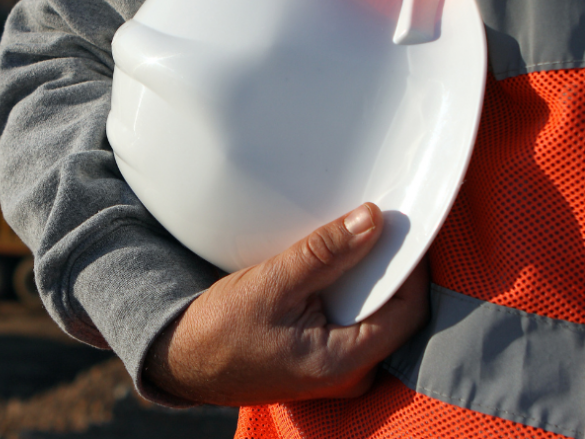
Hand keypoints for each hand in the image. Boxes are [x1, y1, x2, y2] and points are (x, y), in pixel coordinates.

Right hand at [143, 203, 428, 405]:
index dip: (409, 265)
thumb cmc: (221, 330)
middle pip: (394, 311)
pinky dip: (344, 291)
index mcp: (344, 362)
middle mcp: (350, 373)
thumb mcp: (273, 283)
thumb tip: (372, 220)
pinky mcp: (323, 358)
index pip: (407, 309)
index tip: (398, 226)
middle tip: (370, 226)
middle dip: (384, 267)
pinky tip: (326, 269)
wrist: (184, 359)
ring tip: (344, 244)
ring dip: (362, 277)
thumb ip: (325, 253)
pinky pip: (351, 319)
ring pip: (372, 313)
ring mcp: (337, 369)